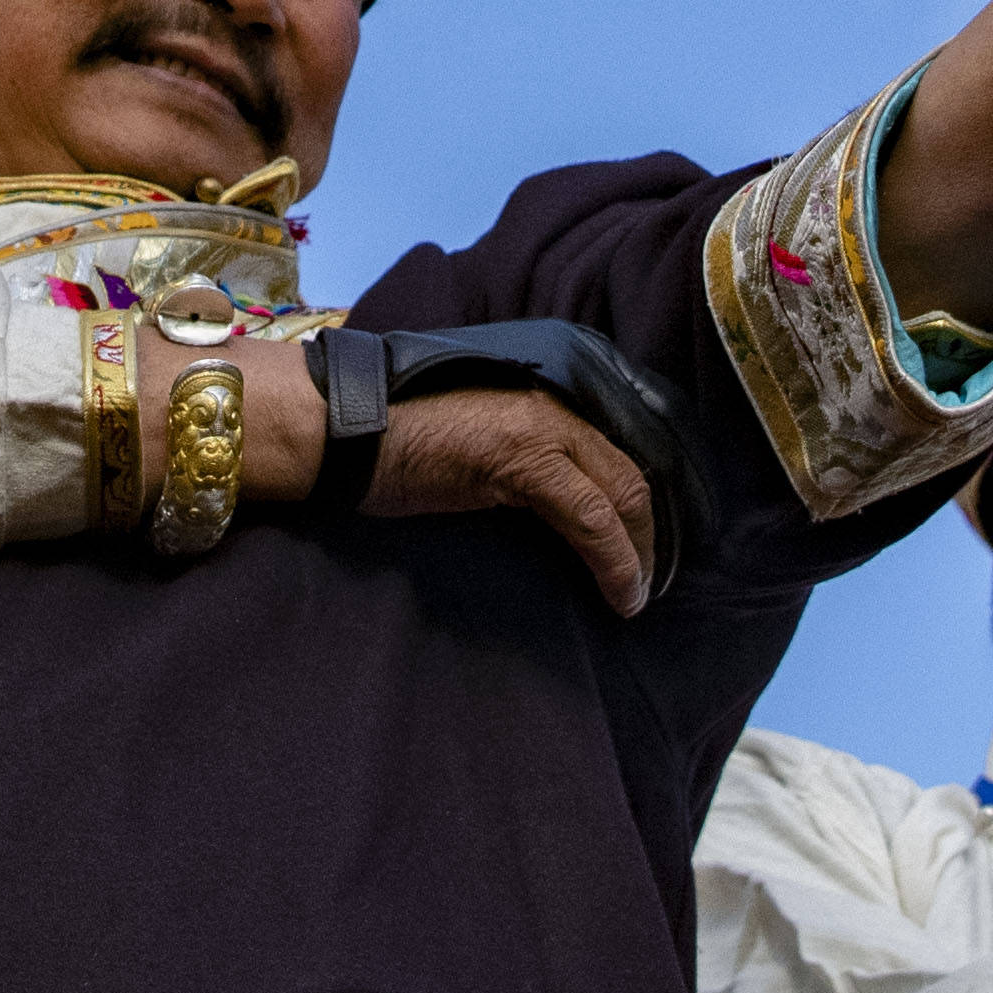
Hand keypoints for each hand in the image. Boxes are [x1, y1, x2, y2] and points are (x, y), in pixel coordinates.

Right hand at [137, 331, 661, 616]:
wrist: (341, 427)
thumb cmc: (393, 441)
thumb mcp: (473, 444)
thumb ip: (519, 463)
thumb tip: (554, 507)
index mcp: (545, 395)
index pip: (618, 447)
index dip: (641, 503)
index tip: (648, 546)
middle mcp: (554, 400)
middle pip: (631, 470)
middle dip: (650, 532)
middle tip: (650, 580)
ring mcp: (542, 423)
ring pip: (621, 492)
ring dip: (639, 553)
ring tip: (637, 597)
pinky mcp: (524, 456)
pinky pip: (590, 514)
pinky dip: (614, 558)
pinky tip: (620, 593)